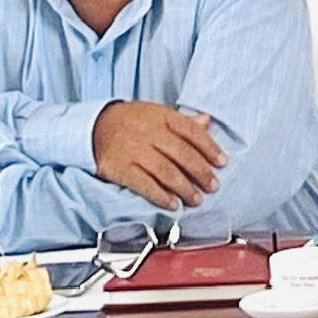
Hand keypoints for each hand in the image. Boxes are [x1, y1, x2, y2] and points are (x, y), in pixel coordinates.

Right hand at [93, 101, 226, 208]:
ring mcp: (135, 151)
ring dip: (184, 188)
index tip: (222, 162)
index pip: (192, 132)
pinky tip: (172, 203)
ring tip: (196, 199)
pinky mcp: (122, 168)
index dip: (210, 148)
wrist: (95, 127)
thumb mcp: (157, 114)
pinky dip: (160, 196)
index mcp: (162, 117)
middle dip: (201, 172)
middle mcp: (150, 133)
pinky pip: (144, 184)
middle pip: (182, 154)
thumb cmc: (131, 121)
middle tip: (213, 186)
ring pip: (166, 171)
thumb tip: (207, 122)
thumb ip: (183, 121)